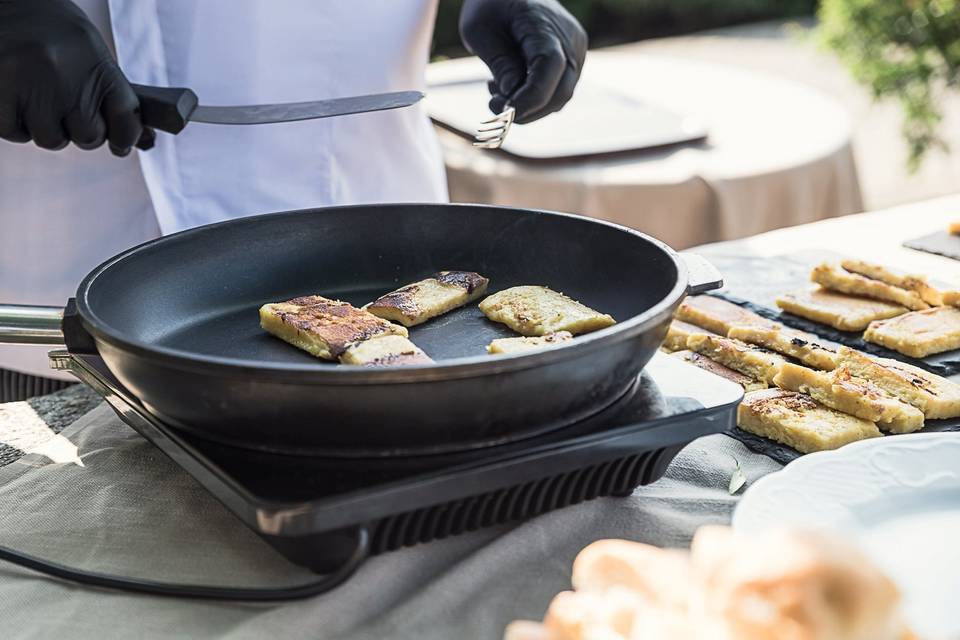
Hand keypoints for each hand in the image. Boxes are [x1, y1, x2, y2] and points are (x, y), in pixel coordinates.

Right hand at [0, 0, 150, 154]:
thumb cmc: (47, 27)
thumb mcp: (87, 47)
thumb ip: (110, 91)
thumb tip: (147, 142)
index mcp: (95, 60)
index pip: (126, 117)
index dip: (126, 137)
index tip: (121, 145)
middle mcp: (65, 73)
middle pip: (89, 137)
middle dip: (79, 128)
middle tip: (63, 103)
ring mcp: (29, 84)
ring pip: (51, 140)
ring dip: (45, 126)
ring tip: (34, 92)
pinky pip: (15, 133)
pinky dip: (14, 122)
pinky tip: (13, 93)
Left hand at [459, 0, 587, 123]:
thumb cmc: (490, 6)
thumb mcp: (479, 31)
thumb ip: (500, 64)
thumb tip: (513, 96)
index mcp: (544, 23)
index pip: (550, 67)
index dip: (531, 97)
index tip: (505, 113)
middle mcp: (569, 38)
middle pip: (561, 90)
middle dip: (528, 110)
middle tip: (493, 107)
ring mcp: (575, 51)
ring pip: (560, 96)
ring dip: (529, 106)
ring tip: (495, 90)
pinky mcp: (572, 61)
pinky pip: (558, 90)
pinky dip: (534, 99)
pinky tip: (509, 85)